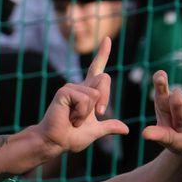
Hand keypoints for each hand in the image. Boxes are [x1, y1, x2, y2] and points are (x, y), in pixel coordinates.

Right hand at [33, 36, 129, 156]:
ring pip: (96, 94)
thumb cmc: (71, 136)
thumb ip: (109, 127)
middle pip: (105, 79)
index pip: (97, 69)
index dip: (103, 54)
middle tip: (96, 115)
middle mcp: (79, 86)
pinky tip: (69, 118)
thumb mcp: (95, 131)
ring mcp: (70, 88)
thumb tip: (126, 129)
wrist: (56, 142)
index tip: (108, 39)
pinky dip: (81, 114)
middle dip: (105, 100)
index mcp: (87, 92)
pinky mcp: (64, 92)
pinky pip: (85, 100)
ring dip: (88, 113)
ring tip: (74, 119)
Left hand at [141, 70, 181, 156]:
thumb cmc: (177, 141)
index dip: (160, 80)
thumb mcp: (167, 140)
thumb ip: (158, 135)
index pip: (160, 87)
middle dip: (179, 117)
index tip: (160, 76)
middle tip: (179, 128)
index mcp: (163, 103)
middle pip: (177, 98)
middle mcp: (177, 97)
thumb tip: (144, 134)